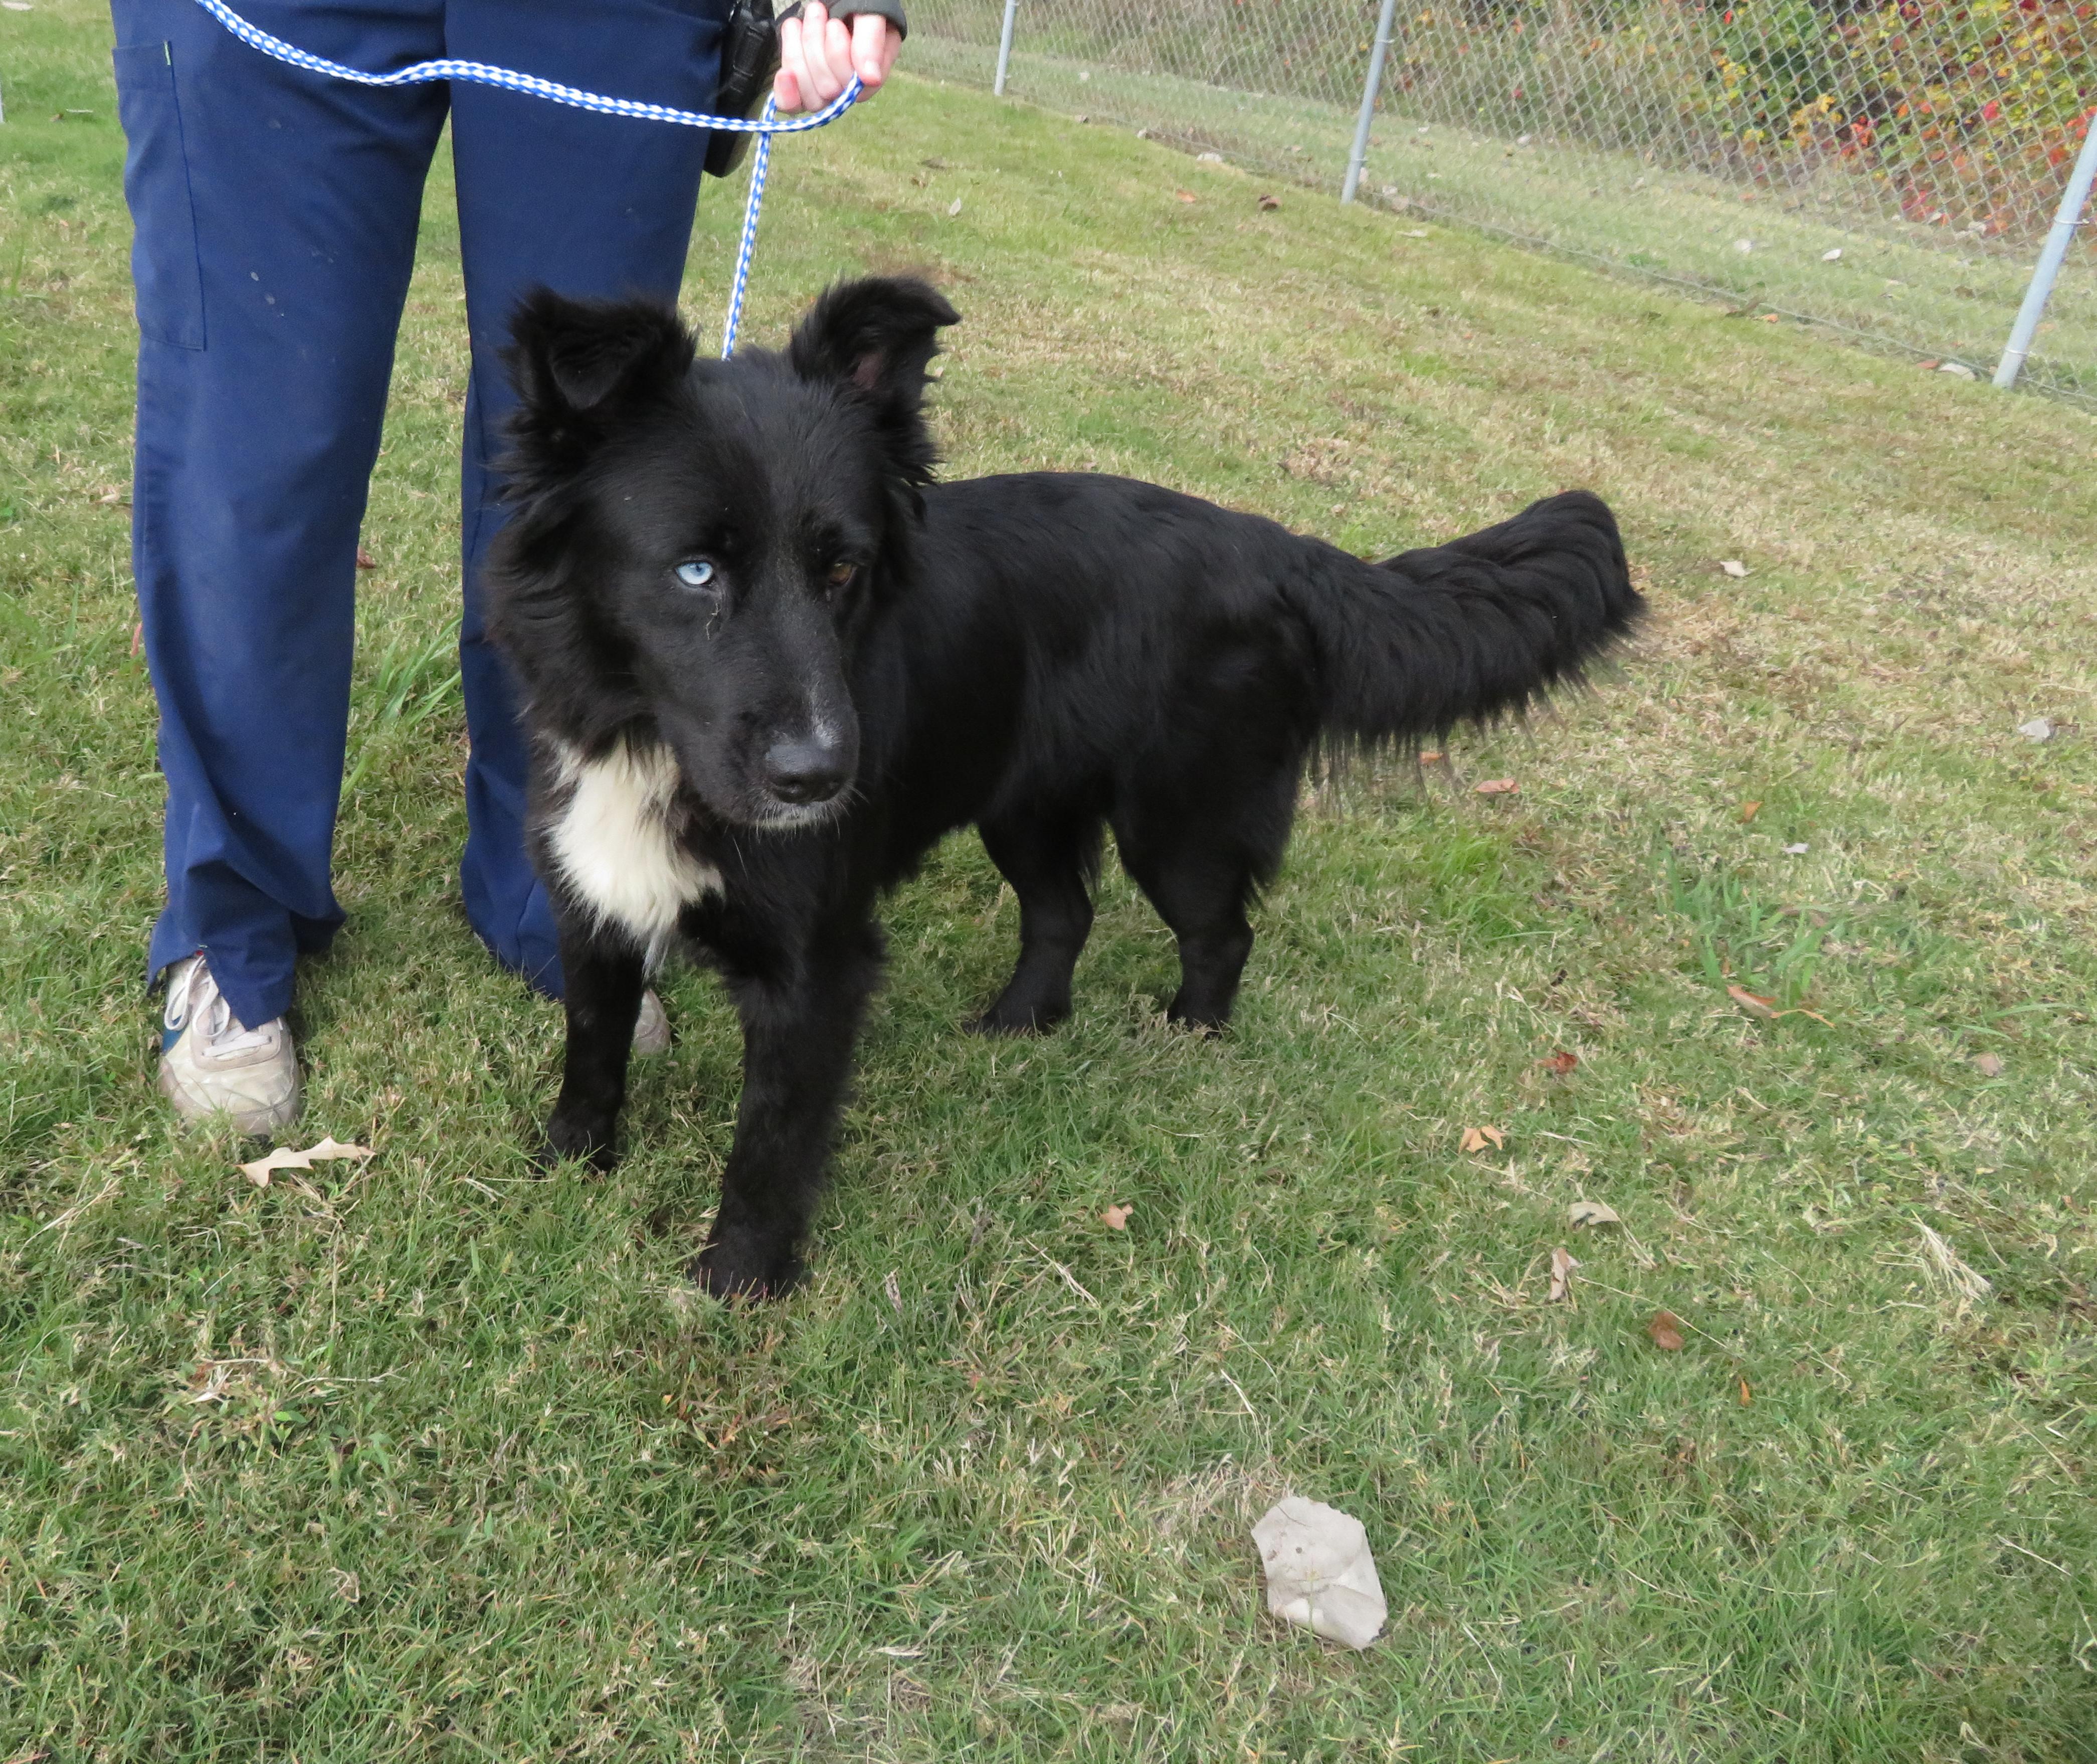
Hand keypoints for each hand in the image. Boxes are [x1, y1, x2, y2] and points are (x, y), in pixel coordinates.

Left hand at [775, 2, 899, 113]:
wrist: (837, 0)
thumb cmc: (857, 5)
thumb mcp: (870, 14)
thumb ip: (871, 42)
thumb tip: (871, 78)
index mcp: (870, 76)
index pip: (852, 88)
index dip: (838, 57)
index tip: (835, 24)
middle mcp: (848, 89)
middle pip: (827, 91)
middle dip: (817, 47)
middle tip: (818, 12)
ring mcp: (822, 89)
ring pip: (807, 94)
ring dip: (799, 52)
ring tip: (800, 23)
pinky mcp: (800, 87)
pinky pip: (790, 105)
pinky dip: (785, 90)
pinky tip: (784, 74)